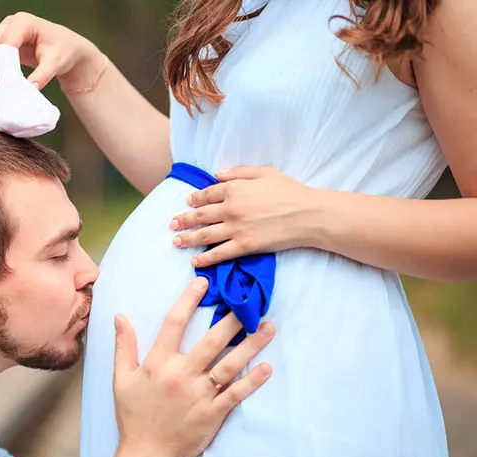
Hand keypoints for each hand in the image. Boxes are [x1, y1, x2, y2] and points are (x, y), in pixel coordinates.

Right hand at [0, 12, 104, 90]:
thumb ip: (41, 76)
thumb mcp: (54, 64)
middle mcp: (11, 23)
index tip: (1, 83)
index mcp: (23, 22)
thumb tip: (27, 89)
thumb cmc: (65, 51)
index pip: (5, 43)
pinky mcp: (5, 43)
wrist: (70, 50)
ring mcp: (6, 31)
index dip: (1, 63)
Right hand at [108, 277, 274, 456]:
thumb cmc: (134, 415)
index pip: (174, 323)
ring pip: (230, 364)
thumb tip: (120, 316)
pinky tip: (267, 366)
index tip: (202, 283)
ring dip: (251, 345)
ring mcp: (199, 395)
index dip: (188, 300)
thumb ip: (124, 346)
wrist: (147, 454)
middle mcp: (181, 375)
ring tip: (268, 327)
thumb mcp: (121, 378)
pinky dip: (253, 380)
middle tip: (249, 302)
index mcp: (158, 363)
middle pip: (211, 341)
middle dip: (232, 319)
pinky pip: (236, 393)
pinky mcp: (213, 413)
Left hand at [170, 166, 317, 266]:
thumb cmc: (289, 191)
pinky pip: (219, 254)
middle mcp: (231, 208)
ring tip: (176, 241)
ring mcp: (236, 228)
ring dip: (187, 239)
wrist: (308, 214)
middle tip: (171, 224)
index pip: (207, 194)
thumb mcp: (264, 172)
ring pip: (205, 235)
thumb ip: (238, 172)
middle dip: (183, 220)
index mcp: (235, 188)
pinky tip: (195, 262)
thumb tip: (216, 174)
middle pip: (201, 215)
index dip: (195, 199)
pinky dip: (205, 259)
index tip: (187, 202)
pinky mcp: (244, 246)